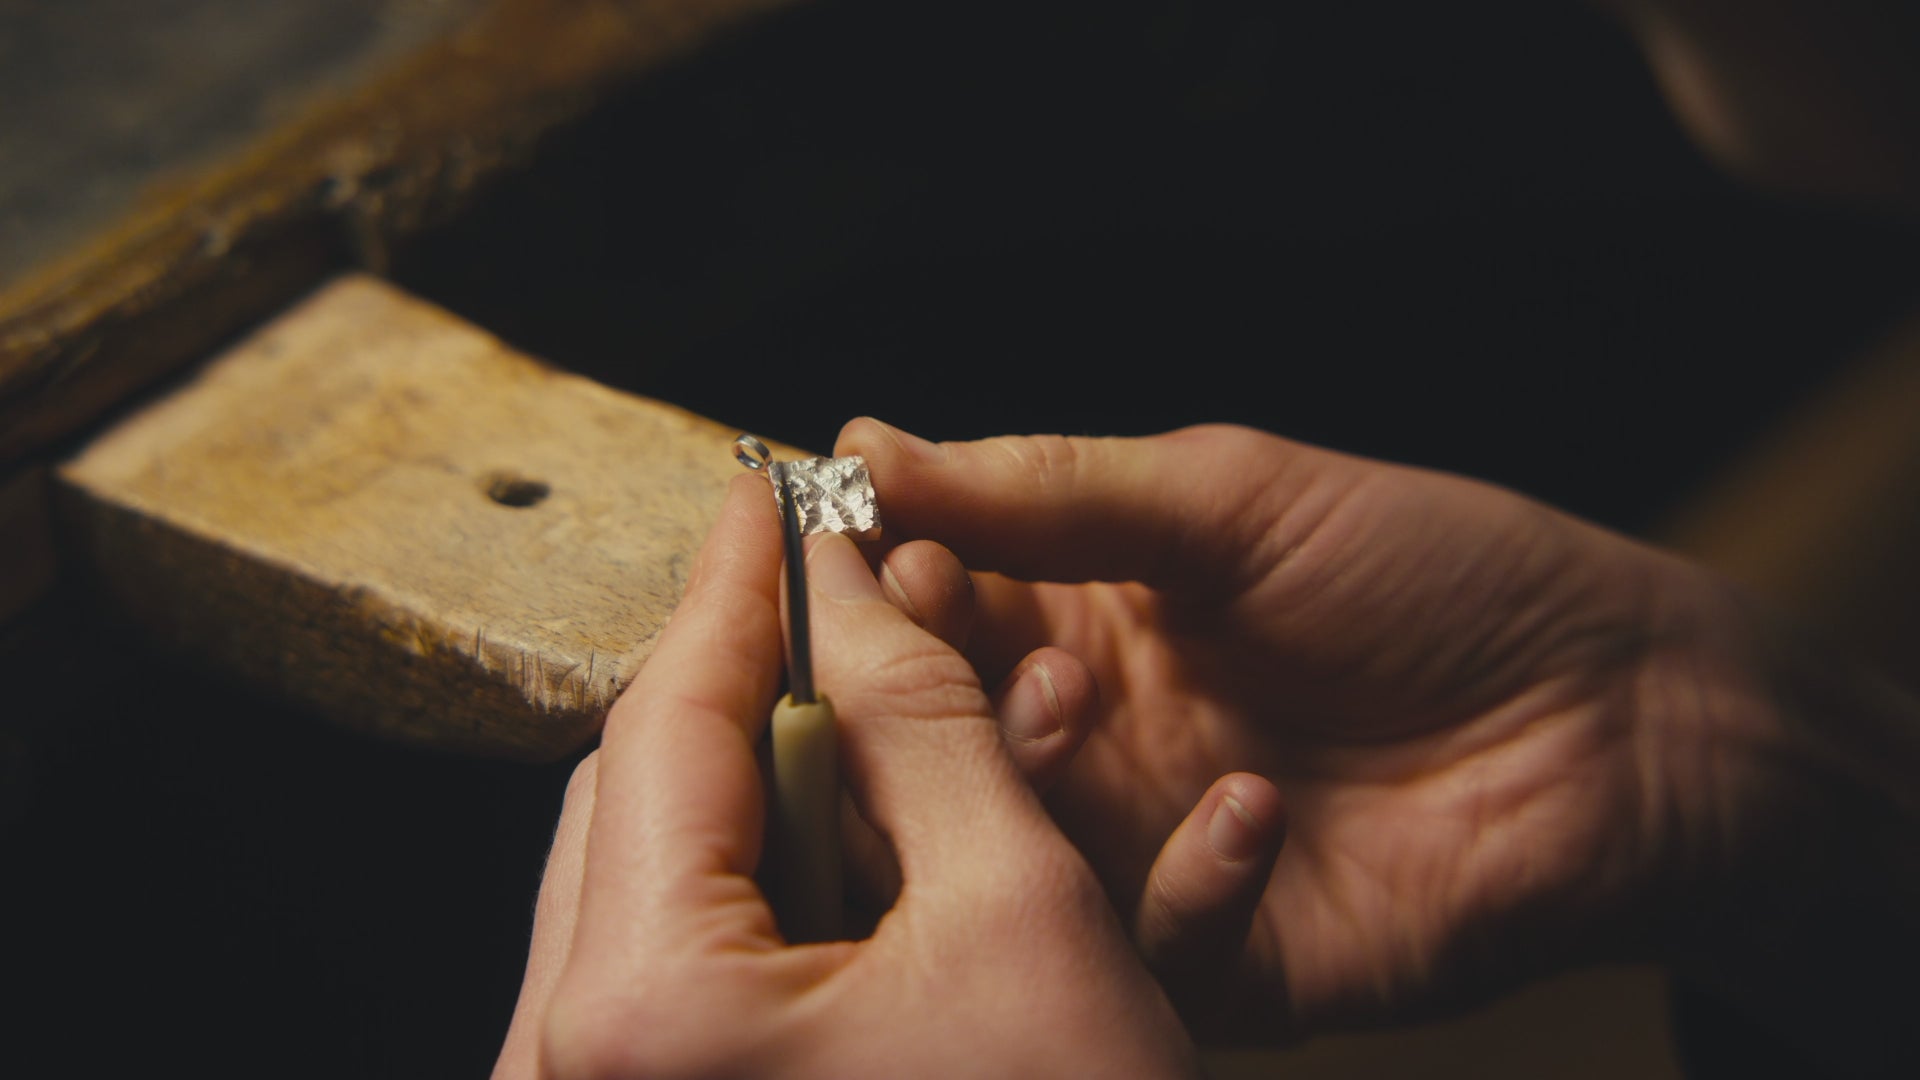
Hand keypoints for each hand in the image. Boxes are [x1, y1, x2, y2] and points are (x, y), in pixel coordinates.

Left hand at [493, 475, 1197, 1078]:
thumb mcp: (1022, 913)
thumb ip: (924, 718)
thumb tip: (856, 584)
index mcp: (641, 1016)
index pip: (664, 722)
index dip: (736, 590)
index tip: (768, 498)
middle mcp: (572, 1074)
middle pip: (642, 798)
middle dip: (761, 701)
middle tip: (855, 627)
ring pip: (656, 885)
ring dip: (778, 804)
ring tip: (900, 770)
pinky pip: (675, 971)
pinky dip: (767, 903)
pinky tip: (870, 884)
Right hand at [834, 419, 1795, 1040]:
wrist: (1629, 716)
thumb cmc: (1445, 576)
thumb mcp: (1239, 499)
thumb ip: (1055, 488)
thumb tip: (868, 446)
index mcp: (1094, 617)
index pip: (936, 605)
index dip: (886, 572)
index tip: (851, 534)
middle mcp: (1103, 742)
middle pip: (946, 734)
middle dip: (922, 676)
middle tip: (937, 619)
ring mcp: (1155, 852)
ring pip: (1017, 845)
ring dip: (1028, 769)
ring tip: (1076, 696)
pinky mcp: (1230, 957)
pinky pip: (1151, 948)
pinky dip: (1182, 884)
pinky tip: (1255, 806)